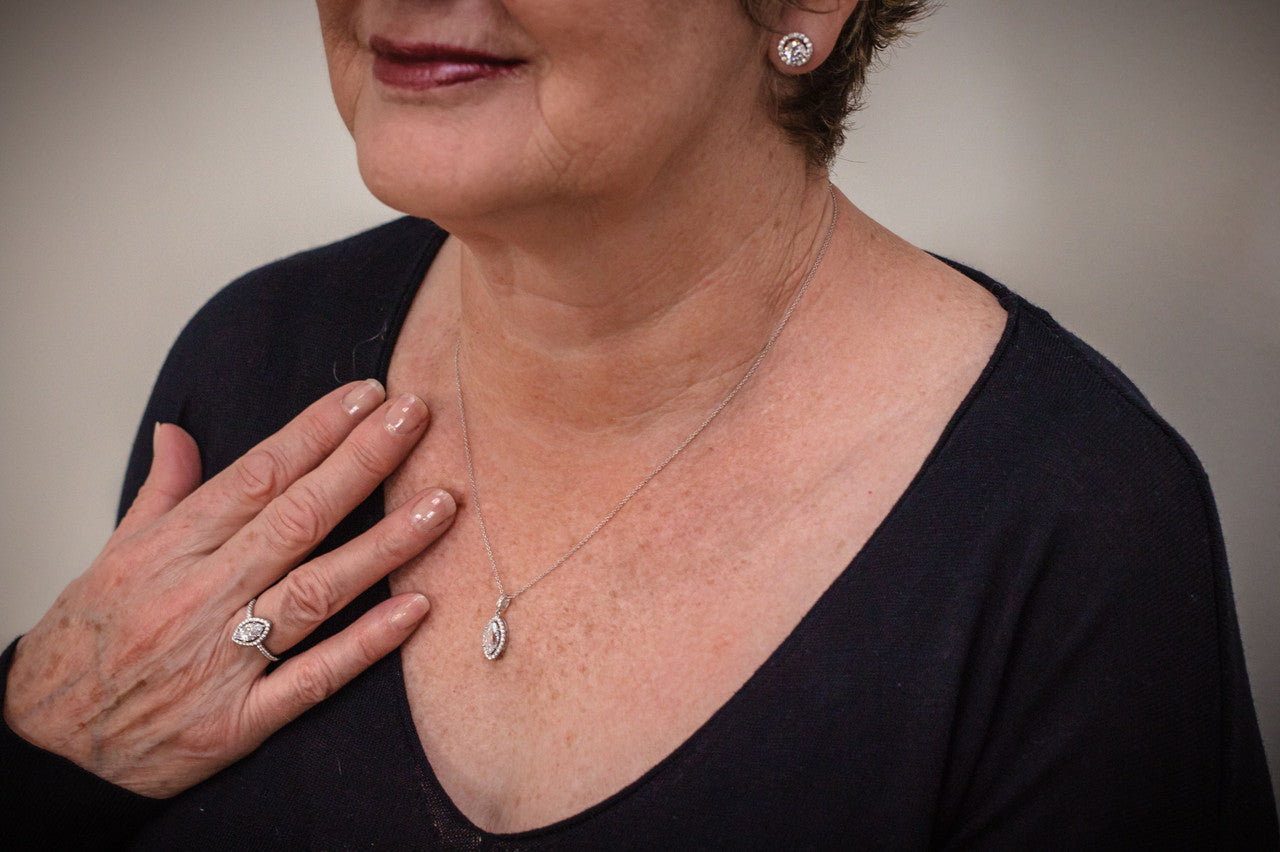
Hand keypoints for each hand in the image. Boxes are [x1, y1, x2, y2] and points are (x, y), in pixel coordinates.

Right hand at [2, 380, 453, 797]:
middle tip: (417, 418)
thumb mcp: (113, 556)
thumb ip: (162, 493)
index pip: (257, 476)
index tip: (368, 395)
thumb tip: (179, 430)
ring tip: (442, 504)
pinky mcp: (239, 720)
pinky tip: (417, 608)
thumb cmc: (86, 644)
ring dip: (384, 546)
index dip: (316, 431)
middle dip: (362, 463)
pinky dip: (365, 643)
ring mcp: (222, 659)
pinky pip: (313, 677)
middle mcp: (200, 596)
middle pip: (296, 518)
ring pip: (315, 590)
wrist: (49, 748)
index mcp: (170, 550)